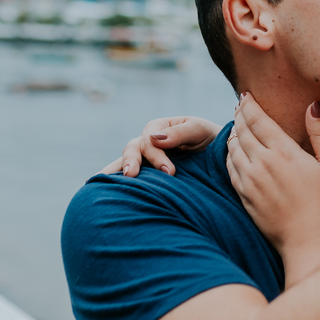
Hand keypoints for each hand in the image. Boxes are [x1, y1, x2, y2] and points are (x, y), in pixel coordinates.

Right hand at [98, 116, 221, 176]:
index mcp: (158, 128)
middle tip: (131, 176)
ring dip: (113, 171)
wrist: (219, 153)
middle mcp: (148, 142)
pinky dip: (116, 182)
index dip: (157, 157)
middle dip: (131, 162)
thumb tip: (154, 139)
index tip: (169, 172)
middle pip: (132, 149)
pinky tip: (104, 191)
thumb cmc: (210, 138)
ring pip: (125, 162)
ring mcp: (145, 158)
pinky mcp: (148, 174)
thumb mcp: (198, 130)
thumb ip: (179, 133)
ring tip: (100, 183)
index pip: (149, 142)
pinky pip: (132, 177)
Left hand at [226, 94, 319, 286]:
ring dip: (233, 133)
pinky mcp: (244, 196)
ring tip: (237, 126)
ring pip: (233, 148)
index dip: (249, 105)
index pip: (258, 120)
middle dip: (240, 115)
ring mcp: (250, 181)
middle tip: (239, 106)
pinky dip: (230, 155)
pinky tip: (235, 152)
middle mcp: (262, 163)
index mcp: (284, 152)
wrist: (308, 240)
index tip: (245, 95)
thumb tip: (313, 106)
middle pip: (242, 131)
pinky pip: (231, 169)